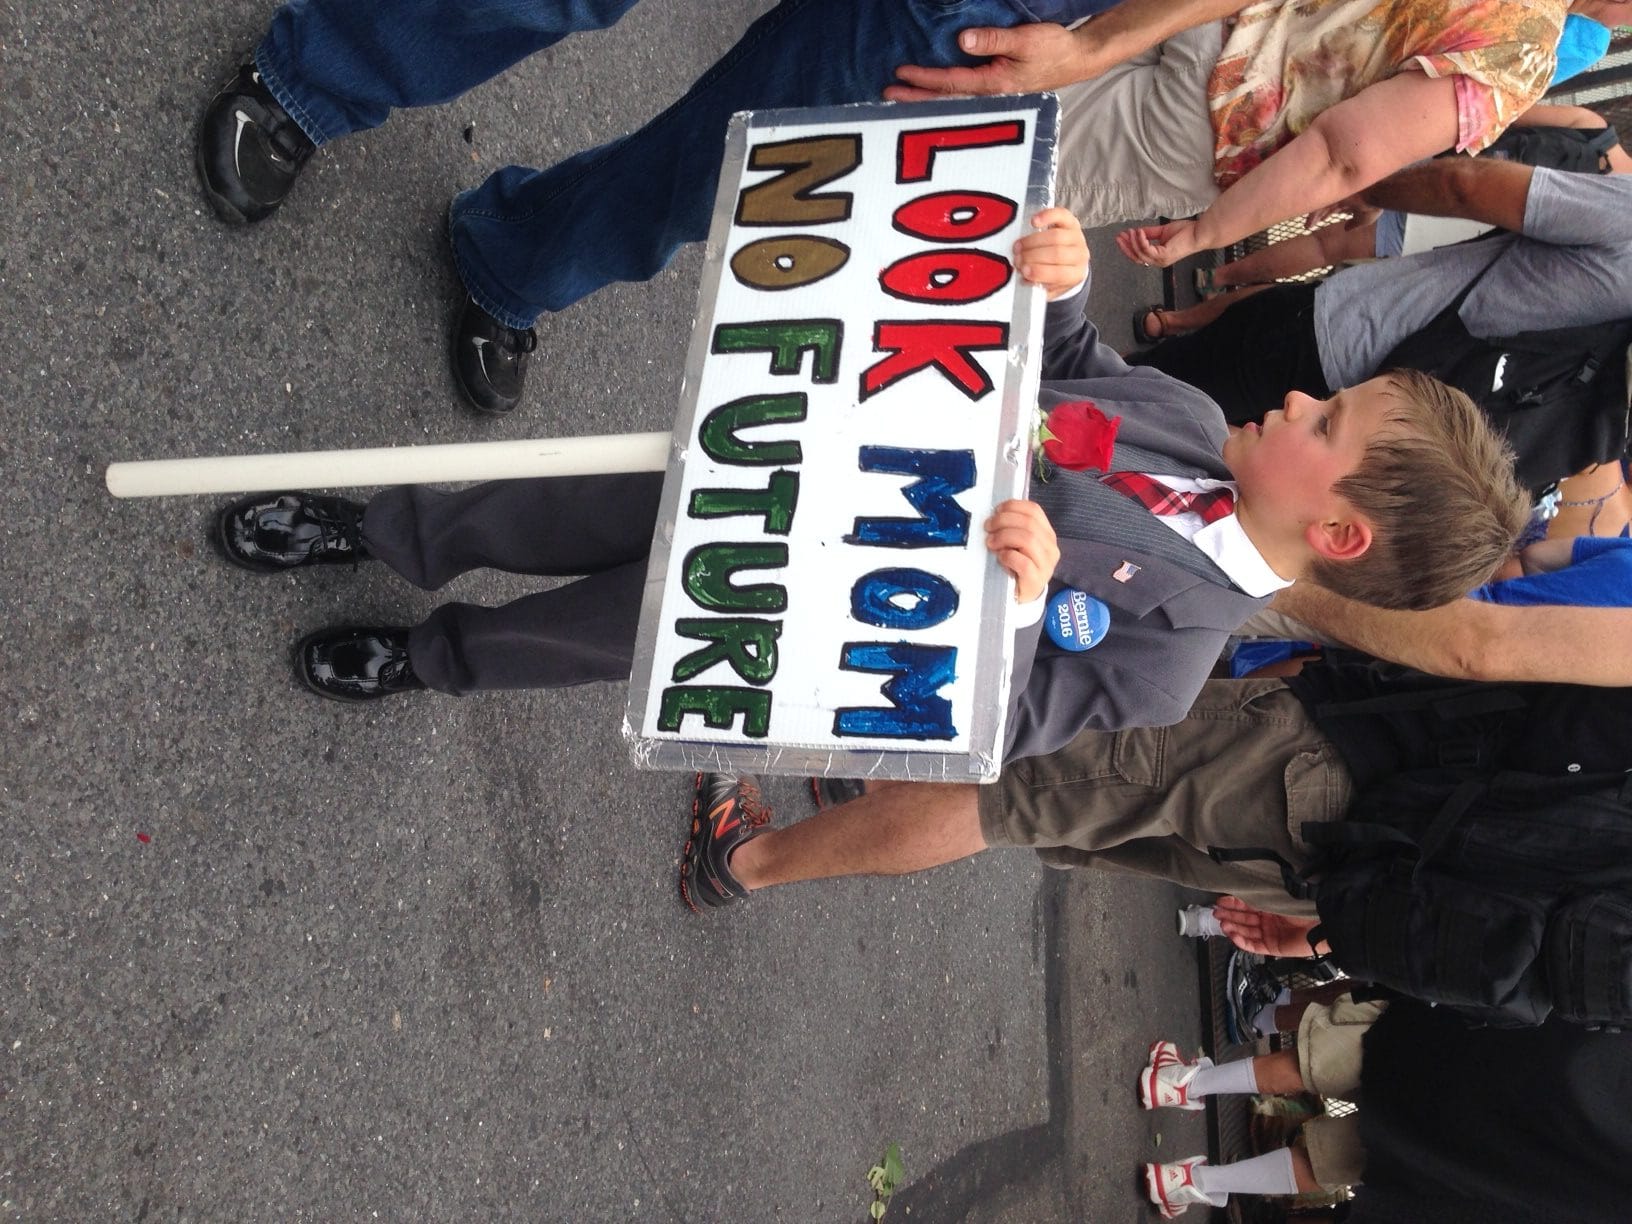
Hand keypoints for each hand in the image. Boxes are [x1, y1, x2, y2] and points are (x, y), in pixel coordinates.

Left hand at [885, 24, 1091, 100]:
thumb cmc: (1052, 48)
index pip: (951, 83)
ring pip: (951, 104)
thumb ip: (992, 40)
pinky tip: (927, 99)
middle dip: (914, 99)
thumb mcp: (1024, 38)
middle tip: (886, 97)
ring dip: (924, 103)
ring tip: (898, 102)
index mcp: (995, 84)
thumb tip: (961, 41)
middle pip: (945, 101)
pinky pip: (961, 101)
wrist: (1075, 60)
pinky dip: (940, 100)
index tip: (901, 74)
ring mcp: (992, 100)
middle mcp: (990, 98)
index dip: (924, 79)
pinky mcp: (995, 96)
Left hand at [986, 499, 1059, 603]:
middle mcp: (1050, 547)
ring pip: (1028, 539)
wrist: (1022, 595)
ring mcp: (1046, 564)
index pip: (1034, 510)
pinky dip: (1008, 556)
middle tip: (988, 528)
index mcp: (1046, 533)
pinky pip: (1023, 562)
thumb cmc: (1017, 565)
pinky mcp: (1037, 580)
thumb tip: (995, 514)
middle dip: (1003, 521)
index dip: (1013, 506)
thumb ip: (1013, 527)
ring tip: (991, 543)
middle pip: (1029, 523)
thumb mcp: (1017, 543)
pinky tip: (1000, 557)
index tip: (996, 510)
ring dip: (1004, 537)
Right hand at [1014, 208, 1088, 299]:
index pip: (1059, 273)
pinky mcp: (1071, 221)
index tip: (1024, 271)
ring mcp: (1076, 236)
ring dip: (1032, 242)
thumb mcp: (1050, 287)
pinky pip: (1060, 215)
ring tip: (1019, 247)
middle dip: (1032, 256)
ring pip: (1055, 237)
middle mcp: (1079, 255)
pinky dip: (1046, 216)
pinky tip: (1034, 222)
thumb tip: (1025, 279)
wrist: (1071, 261)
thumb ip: (1039, 285)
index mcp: (1075, 274)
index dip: (1039, 272)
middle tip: (1017, 259)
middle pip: (1056, 253)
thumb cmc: (1057, 273)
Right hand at [1114, 219, 1201, 269]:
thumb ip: (1150, 233)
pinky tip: (1138, 231)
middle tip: (1119, 236)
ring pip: (1140, 254)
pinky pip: (1147, 250)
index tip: (1122, 236)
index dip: (1129, 247)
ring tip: (1129, 232)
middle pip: (1136, 257)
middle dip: (1126, 247)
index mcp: (1158, 257)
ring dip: (1132, 243)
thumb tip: (1137, 232)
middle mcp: (1158, 261)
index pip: (1139, 255)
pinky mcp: (1164, 256)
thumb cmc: (1185, 232)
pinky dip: (1141, 241)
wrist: (1199, 233)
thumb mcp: (1162, 232)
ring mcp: (1161, 260)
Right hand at [1214, 895, 1324, 957]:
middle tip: (1216, 913)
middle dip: (1229, 915)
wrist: (1321, 925)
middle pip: (1243, 919)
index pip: (1246, 906)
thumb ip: (1259, 899)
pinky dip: (1241, 941)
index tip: (1219, 901)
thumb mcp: (1277, 900)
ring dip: (1233, 928)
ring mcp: (1270, 934)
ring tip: (1222, 923)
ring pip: (1246, 932)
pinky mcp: (1272, 948)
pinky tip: (1232, 935)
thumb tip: (1241, 892)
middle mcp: (1268, 921)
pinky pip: (1253, 946)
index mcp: (1270, 907)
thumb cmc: (1303, 908)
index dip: (1232, 904)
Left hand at [1303, 195, 1376, 230]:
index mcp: (1350, 199)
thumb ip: (1355, 223)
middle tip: (1309, 225)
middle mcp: (1342, 195)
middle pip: (1326, 205)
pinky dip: (1313, 214)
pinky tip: (1309, 224)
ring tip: (1307, 226)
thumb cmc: (1374, 205)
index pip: (1335, 206)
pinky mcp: (1331, 192)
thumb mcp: (1364, 218)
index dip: (1327, 214)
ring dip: (1314, 216)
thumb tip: (1346, 229)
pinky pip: (1319, 203)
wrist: (1377, 193)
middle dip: (1318, 215)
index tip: (1320, 221)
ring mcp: (1336, 193)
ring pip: (1322, 204)